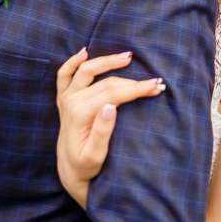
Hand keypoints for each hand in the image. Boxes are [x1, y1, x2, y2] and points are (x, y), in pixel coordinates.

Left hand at [56, 48, 165, 208]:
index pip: (114, 94)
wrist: (70, 169)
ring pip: (87, 70)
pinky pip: (64, 74)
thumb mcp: (95, 156)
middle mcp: (71, 101)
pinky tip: (84, 52)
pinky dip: (72, 61)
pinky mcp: (64, 97)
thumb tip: (111, 107)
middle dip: (133, 81)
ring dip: (108, 61)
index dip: (137, 89)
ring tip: (129, 56)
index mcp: (80, 114)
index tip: (157, 87)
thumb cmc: (86, 165)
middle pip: (107, 82)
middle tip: (156, 81)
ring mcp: (66, 97)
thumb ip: (102, 132)